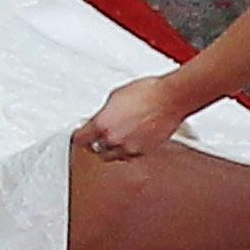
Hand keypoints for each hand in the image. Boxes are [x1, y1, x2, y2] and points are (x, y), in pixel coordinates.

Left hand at [76, 75, 197, 160]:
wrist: (170, 99)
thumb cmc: (148, 93)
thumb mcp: (116, 96)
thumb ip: (104, 112)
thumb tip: (101, 117)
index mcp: (102, 125)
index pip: (80, 139)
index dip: (79, 137)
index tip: (80, 136)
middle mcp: (113, 140)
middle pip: (96, 151)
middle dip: (96, 145)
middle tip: (98, 138)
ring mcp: (128, 148)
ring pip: (113, 156)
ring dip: (112, 149)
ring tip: (118, 137)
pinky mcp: (143, 152)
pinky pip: (129, 155)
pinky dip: (128, 149)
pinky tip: (132, 138)